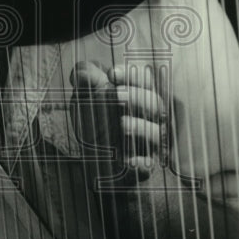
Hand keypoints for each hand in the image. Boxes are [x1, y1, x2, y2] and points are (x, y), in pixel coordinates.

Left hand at [69, 59, 168, 185]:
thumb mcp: (83, 95)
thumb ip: (83, 79)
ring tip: (122, 123)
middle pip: (154, 104)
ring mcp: (147, 141)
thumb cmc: (92, 117)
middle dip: (136, 97)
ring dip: (141, 126)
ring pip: (156, 133)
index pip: (145, 79)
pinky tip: (127, 160)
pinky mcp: (141, 164)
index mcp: (137, 94)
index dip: (131, 75)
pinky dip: (141, 162)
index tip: (111, 74)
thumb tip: (82, 75)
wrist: (91, 155)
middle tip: (116, 94)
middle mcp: (148, 117)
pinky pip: (149, 164)